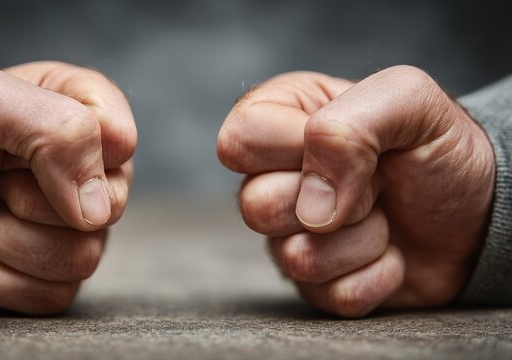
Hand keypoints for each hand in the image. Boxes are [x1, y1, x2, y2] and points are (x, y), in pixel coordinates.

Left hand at [0, 61, 136, 313]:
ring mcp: (67, 223)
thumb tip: (99, 207)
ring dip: (13, 243)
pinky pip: (60, 292)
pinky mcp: (50, 271)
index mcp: (71, 109)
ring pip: (87, 254)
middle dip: (34, 203)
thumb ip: (57, 129)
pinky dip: (6, 280)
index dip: (77, 154)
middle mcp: (78, 167)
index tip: (17, 153)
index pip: (122, 136)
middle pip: (111, 204)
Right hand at [217, 65, 494, 316]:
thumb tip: (312, 205)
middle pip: (255, 206)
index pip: (240, 141)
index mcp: (280, 119)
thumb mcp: (408, 100)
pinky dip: (378, 273)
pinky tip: (390, 250)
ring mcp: (290, 234)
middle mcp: (273, 178)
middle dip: (337, 200)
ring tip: (384, 213)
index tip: (352, 146)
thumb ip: (348, 125)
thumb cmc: (437, 148)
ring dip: (362, 238)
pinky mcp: (315, 283)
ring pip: (295, 257)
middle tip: (376, 183)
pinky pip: (329, 294)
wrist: (478, 210)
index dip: (295, 150)